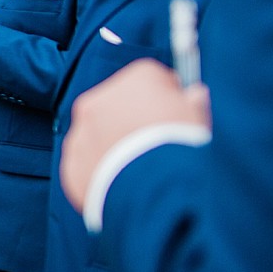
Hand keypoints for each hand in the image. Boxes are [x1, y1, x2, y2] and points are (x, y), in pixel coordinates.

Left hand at [59, 59, 211, 212]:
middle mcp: (101, 99)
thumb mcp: (200, 119)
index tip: (176, 115)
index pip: (152, 80)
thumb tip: (193, 96)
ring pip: (99, 136)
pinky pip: (88, 166)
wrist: (156, 191)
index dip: (167, 98)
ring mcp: (81, 133)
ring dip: (115, 148)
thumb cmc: (184, 149)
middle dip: (135, 122)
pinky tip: (124, 188)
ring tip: (142, 172)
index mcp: (137, 79)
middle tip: (157, 148)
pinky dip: (102, 175)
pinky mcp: (72, 164)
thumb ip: (192, 102)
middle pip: (120, 105)